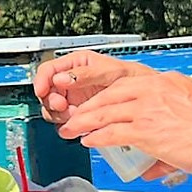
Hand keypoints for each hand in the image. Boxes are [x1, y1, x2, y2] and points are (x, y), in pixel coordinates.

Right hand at [33, 50, 149, 123]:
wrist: (150, 98)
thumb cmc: (136, 78)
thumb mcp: (111, 72)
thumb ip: (85, 74)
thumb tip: (60, 78)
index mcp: (76, 65)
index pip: (48, 70)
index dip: (42, 80)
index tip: (42, 90)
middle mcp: (72, 83)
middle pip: (47, 92)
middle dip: (52, 101)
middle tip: (63, 106)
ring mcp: (75, 100)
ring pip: (52, 109)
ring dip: (59, 115)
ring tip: (74, 115)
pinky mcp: (81, 117)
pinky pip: (65, 123)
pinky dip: (69, 126)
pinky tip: (79, 125)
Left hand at [58, 69, 191, 180]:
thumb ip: (169, 127)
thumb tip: (150, 162)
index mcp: (166, 82)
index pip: (125, 85)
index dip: (105, 96)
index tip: (95, 104)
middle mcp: (154, 89)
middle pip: (109, 94)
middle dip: (88, 107)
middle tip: (75, 117)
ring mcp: (148, 108)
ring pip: (105, 112)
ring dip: (83, 122)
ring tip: (71, 130)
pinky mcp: (146, 130)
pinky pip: (112, 132)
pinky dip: (97, 137)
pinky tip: (89, 141)